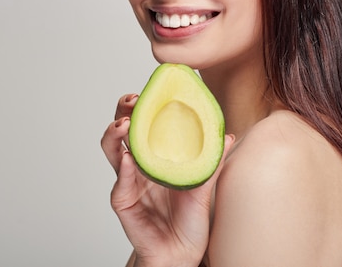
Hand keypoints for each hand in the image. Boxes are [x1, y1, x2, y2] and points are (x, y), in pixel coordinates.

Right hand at [101, 94, 234, 266]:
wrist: (182, 253)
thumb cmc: (189, 219)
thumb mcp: (204, 186)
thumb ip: (212, 161)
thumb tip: (228, 135)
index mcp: (155, 155)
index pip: (143, 123)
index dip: (142, 106)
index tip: (150, 90)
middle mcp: (138, 165)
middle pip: (122, 131)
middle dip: (123, 112)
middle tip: (133, 101)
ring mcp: (128, 182)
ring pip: (112, 151)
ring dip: (114, 135)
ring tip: (124, 125)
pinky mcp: (124, 202)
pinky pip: (120, 184)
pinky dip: (123, 170)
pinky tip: (128, 158)